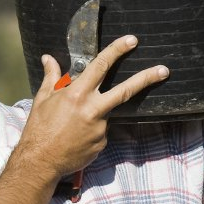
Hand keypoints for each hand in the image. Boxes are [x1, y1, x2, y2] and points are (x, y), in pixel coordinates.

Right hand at [18, 34, 169, 178]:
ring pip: (105, 112)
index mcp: (77, 94)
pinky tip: (75, 138)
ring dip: (94, 114)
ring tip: (70, 127)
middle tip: (164, 70)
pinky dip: (91, 130)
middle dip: (147, 78)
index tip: (131, 41)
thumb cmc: (38, 129)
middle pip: (125, 90)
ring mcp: (100, 128)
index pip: (101, 65)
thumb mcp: (42, 100)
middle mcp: (92, 109)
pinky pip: (100, 131)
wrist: (40, 162)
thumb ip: (52, 77)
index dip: (117, 50)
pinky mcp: (102, 143)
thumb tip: (48, 58)